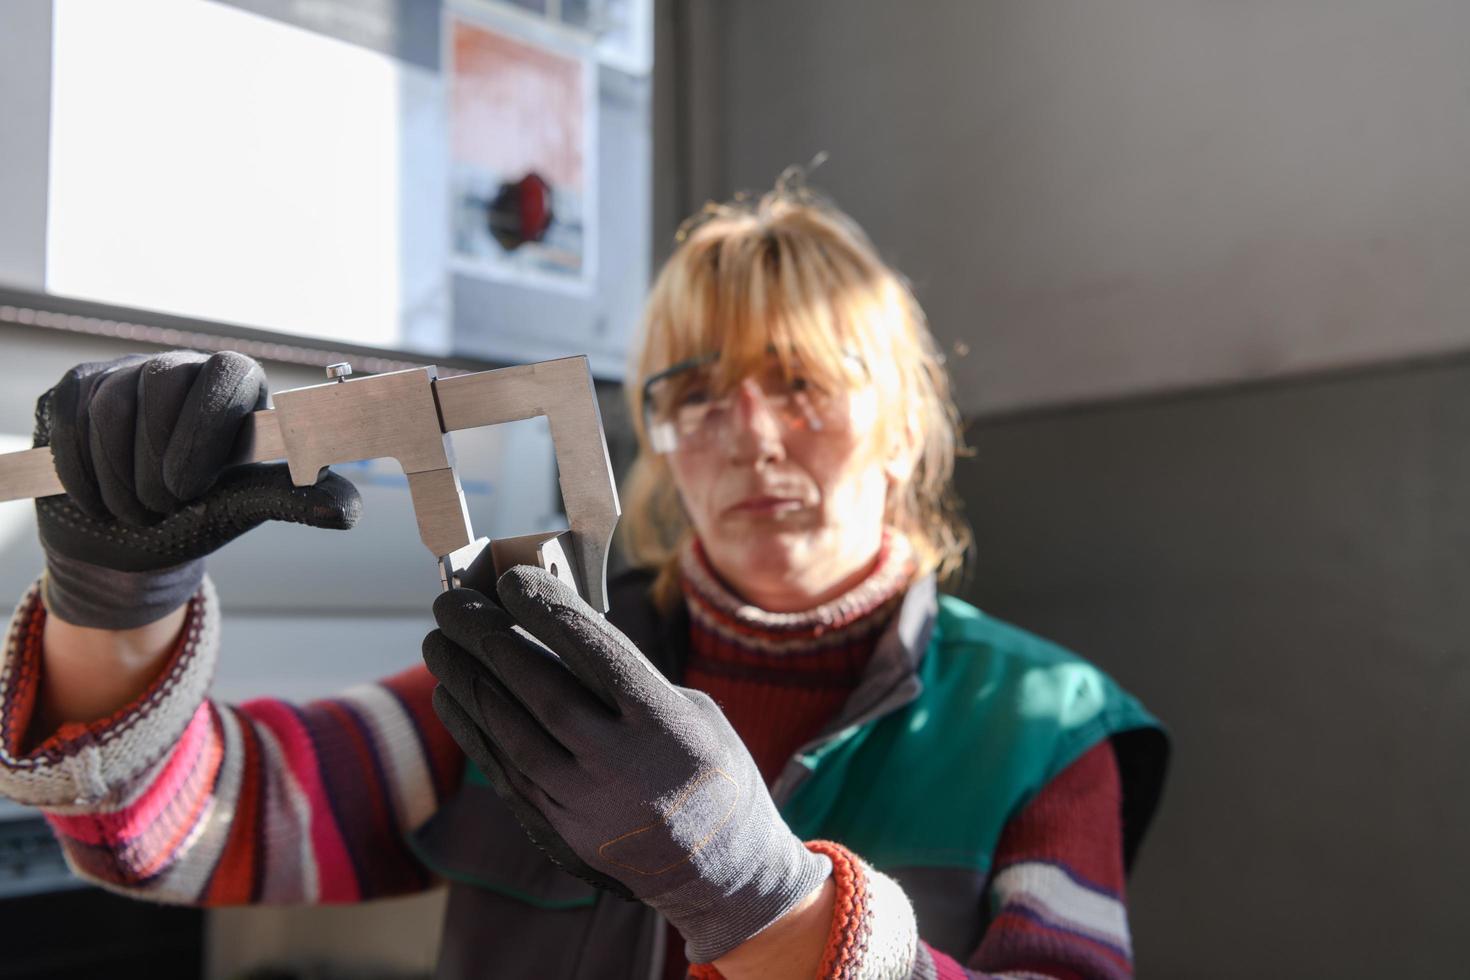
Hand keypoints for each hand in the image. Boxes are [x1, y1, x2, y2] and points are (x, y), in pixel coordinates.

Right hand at [33, 351, 360, 626]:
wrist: (126, 542)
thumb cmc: (198, 516)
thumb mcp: (244, 508)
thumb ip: (291, 500)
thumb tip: (346, 511)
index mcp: (237, 386)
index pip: (230, 371)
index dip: (206, 425)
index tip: (192, 487)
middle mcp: (182, 368)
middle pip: (163, 377)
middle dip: (157, 460)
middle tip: (166, 506)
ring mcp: (124, 373)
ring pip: (111, 404)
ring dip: (120, 477)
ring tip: (138, 510)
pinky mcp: (76, 389)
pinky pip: (70, 420)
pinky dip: (82, 474)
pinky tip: (99, 500)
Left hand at [422, 567, 831, 963]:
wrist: (718, 869)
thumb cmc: (708, 770)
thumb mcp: (692, 710)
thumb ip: (629, 675)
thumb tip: (557, 631)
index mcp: (661, 720)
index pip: (590, 649)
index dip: (545, 608)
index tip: (511, 579)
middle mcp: (617, 761)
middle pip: (537, 686)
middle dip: (487, 637)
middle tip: (451, 602)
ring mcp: (583, 800)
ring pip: (507, 728)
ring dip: (465, 679)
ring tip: (438, 641)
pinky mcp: (558, 827)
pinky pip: (502, 768)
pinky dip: (470, 728)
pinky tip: (449, 695)